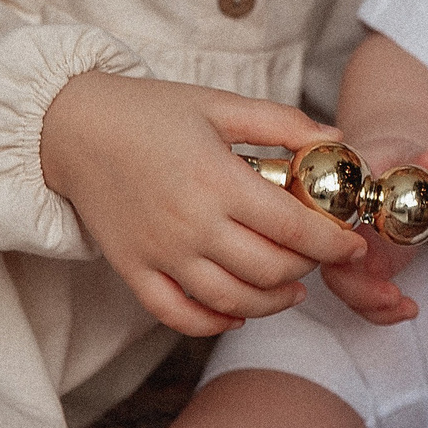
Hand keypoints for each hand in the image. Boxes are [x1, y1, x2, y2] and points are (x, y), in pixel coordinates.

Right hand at [40, 71, 367, 336]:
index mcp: (218, 180)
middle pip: (270, 270)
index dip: (332, 242)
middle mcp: (191, 225)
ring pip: (232, 302)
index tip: (354, 244)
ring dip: (272, 303)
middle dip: (308, 268)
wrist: (73, 128)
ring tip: (293, 289)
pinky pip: (180, 315)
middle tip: (321, 256)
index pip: (292, 228)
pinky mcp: (134, 271)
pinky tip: (238, 312)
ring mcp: (161, 254)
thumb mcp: (219, 105)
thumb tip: (336, 137)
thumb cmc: (150, 111)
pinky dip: (215, 322)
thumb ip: (281, 123)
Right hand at [319, 142, 427, 325]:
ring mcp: (349, 255)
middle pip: (329, 266)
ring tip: (406, 306)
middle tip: (389, 295)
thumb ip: (418, 163)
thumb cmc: (390, 162)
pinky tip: (412, 310)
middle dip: (356, 288)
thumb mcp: (403, 156)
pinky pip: (365, 300)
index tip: (362, 251)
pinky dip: (384, 312)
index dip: (334, 242)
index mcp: (334, 200)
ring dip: (371, 305)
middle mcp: (335, 231)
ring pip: (345, 289)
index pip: (320, 224)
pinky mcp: (366, 272)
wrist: (395, 175)